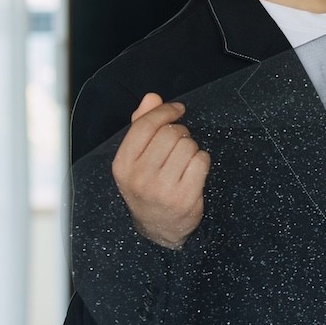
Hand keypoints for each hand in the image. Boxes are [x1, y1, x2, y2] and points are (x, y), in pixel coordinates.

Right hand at [110, 93, 210, 248]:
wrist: (158, 227)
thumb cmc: (148, 186)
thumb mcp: (135, 159)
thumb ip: (141, 125)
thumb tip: (152, 97)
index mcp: (123, 165)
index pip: (145, 126)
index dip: (165, 112)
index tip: (177, 110)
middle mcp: (140, 177)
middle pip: (170, 134)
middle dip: (180, 132)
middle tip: (180, 143)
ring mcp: (162, 189)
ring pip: (188, 146)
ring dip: (192, 147)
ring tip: (185, 159)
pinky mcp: (185, 198)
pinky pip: (201, 161)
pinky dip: (202, 160)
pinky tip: (195, 169)